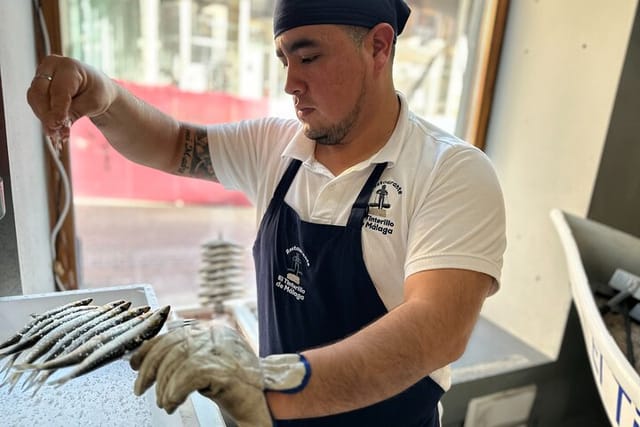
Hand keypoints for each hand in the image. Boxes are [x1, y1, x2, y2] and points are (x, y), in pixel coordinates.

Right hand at [26, 55, 116, 138]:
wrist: (95, 90)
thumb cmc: (97, 93)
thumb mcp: (93, 103)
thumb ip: (74, 111)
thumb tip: (55, 124)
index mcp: (68, 67)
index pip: (58, 90)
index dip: (57, 108)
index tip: (57, 124)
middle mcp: (50, 67)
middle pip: (39, 92)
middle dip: (46, 114)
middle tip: (54, 131)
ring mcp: (41, 76)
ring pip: (34, 100)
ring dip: (44, 118)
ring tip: (56, 134)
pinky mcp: (37, 88)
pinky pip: (36, 104)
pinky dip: (44, 118)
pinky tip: (53, 130)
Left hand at [130, 321, 309, 426]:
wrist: (265, 400)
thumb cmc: (235, 387)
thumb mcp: (204, 366)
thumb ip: (184, 357)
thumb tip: (146, 358)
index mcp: (212, 331)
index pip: (173, 332)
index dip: (149, 347)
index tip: (134, 363)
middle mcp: (217, 335)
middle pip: (172, 344)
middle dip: (149, 368)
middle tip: (140, 389)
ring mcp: (223, 350)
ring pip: (178, 360)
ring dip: (163, 385)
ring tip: (163, 401)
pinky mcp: (225, 368)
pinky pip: (189, 374)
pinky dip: (175, 390)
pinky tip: (172, 402)